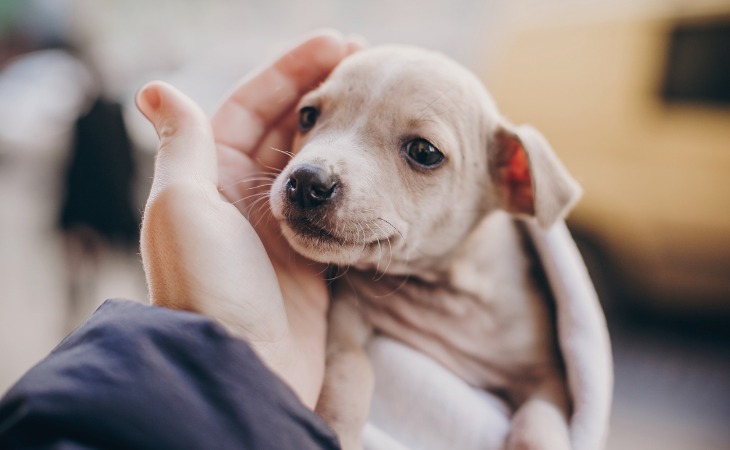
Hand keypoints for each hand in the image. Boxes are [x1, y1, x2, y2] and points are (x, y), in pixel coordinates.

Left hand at [136, 30, 361, 408]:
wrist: (245, 364)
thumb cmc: (209, 285)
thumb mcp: (183, 205)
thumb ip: (183, 144)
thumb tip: (154, 87)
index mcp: (209, 176)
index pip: (252, 107)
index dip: (291, 72)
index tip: (336, 42)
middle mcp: (242, 197)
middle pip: (288, 129)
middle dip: (323, 92)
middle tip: (368, 61)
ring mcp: (280, 226)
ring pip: (316, 163)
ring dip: (341, 129)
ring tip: (377, 97)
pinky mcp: (311, 254)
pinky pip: (334, 202)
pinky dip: (352, 176)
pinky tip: (376, 154)